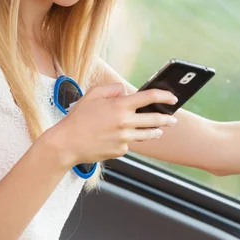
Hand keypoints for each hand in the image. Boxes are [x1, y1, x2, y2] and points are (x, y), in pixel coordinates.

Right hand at [48, 82, 178, 167]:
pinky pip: (129, 143)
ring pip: (147, 135)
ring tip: (159, 130)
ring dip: (156, 132)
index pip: (150, 97)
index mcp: (120, 105)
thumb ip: (111, 88)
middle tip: (173, 118)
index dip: (165, 96)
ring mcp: (124, 138)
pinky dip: (127, 140)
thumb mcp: (92, 95)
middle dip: (167, 118)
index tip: (173, 97)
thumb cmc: (77, 118)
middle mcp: (125, 122)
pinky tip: (118, 139)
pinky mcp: (120, 150)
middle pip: (155, 119)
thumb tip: (124, 90)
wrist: (67, 144)